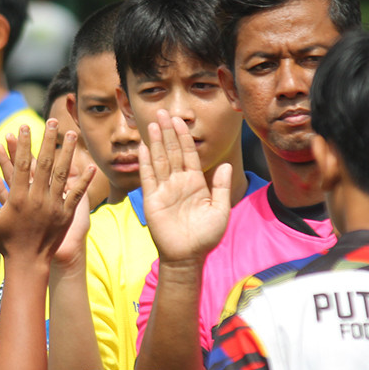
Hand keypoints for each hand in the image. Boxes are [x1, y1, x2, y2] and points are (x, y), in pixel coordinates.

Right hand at [0, 120, 93, 265]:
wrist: (28, 263)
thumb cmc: (6, 241)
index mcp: (18, 197)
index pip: (21, 164)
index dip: (23, 144)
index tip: (25, 127)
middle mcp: (37, 198)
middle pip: (44, 163)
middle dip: (48, 140)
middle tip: (53, 121)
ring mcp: (53, 206)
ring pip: (62, 173)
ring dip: (68, 152)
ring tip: (73, 134)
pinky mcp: (65, 215)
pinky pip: (76, 195)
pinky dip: (84, 181)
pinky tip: (90, 167)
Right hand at [139, 110, 230, 266]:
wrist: (188, 257)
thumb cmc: (206, 236)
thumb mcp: (220, 210)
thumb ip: (220, 186)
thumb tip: (224, 164)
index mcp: (195, 182)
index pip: (188, 154)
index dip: (183, 136)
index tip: (178, 120)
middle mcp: (178, 182)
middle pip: (172, 151)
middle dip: (167, 132)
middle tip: (162, 112)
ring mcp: (164, 190)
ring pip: (159, 160)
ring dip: (155, 142)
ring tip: (152, 123)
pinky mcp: (152, 200)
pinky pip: (148, 177)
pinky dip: (146, 162)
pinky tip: (143, 147)